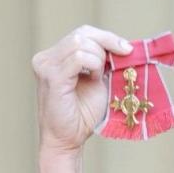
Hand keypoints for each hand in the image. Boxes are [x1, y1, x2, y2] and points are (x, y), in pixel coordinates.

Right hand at [32, 25, 133, 153]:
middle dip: (106, 44)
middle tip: (120, 60)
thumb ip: (103, 62)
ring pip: (80, 42)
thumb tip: (124, 46)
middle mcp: (46, 58)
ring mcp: (46, 66)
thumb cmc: (82, 113)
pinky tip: (93, 79)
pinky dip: (92, 65)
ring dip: (98, 58)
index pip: (82, 33)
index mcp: (55, 56)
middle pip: (82, 33)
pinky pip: (78, 58)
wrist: (68, 139)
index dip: (107, 37)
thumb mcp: (97, 80)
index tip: (126, 49)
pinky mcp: (52, 77)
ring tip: (98, 77)